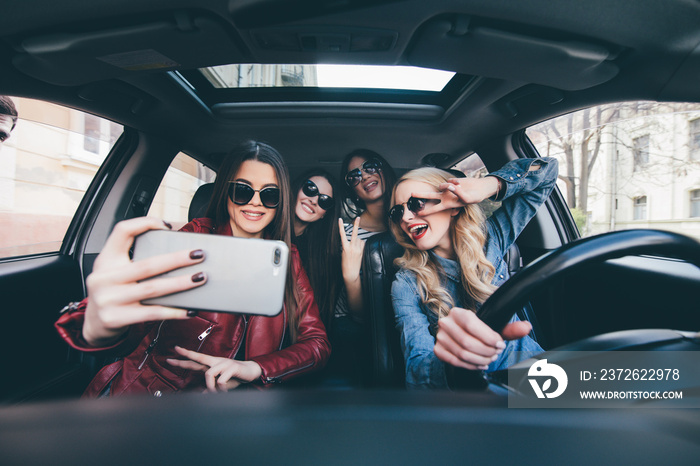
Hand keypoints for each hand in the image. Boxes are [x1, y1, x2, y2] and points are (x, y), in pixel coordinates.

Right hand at [82, 217, 206, 346]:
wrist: (94, 324)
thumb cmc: (113, 292)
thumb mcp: (115, 270)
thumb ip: (136, 258)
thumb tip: (177, 250)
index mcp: (105, 259)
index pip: (122, 231)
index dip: (145, 224)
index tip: (167, 226)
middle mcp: (104, 278)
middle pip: (147, 265)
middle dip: (177, 259)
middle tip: (198, 255)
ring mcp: (109, 299)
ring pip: (153, 289)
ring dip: (181, 283)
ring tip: (200, 278)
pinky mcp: (116, 318)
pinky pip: (152, 313)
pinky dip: (174, 311)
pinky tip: (189, 309)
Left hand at [167, 346, 262, 391]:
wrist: (251, 371)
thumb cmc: (235, 376)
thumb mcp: (221, 384)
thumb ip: (211, 387)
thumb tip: (201, 394)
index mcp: (212, 364)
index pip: (196, 359)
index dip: (185, 355)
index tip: (175, 350)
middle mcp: (216, 362)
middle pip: (199, 358)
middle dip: (185, 357)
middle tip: (171, 360)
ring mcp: (224, 363)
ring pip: (209, 374)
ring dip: (211, 386)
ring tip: (216, 391)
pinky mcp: (232, 367)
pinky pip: (221, 381)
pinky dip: (221, 389)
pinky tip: (225, 390)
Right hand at [338, 216, 364, 282]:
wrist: (351, 272)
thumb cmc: (345, 263)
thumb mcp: (344, 253)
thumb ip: (348, 245)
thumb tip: (356, 239)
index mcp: (345, 247)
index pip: (342, 235)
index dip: (341, 227)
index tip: (340, 219)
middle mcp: (352, 247)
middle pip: (354, 234)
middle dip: (356, 225)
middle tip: (358, 217)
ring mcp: (358, 249)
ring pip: (359, 239)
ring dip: (357, 241)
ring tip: (355, 249)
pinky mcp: (362, 251)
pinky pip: (362, 243)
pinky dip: (361, 244)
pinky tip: (358, 249)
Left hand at [411, 177, 500, 215]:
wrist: (479, 188)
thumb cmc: (474, 197)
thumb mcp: (467, 199)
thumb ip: (458, 193)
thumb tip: (450, 186)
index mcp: (448, 204)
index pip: (434, 208)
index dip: (426, 212)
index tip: (417, 214)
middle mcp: (445, 197)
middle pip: (430, 196)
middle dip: (421, 195)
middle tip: (411, 194)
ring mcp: (447, 189)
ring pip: (442, 185)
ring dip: (448, 186)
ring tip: (458, 187)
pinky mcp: (451, 181)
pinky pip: (451, 180)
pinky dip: (457, 182)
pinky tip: (462, 184)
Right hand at [434, 307, 530, 369]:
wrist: (462, 333)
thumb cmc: (479, 330)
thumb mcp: (494, 326)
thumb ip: (510, 328)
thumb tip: (527, 327)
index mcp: (458, 312)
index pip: (472, 326)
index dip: (489, 338)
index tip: (500, 344)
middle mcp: (445, 323)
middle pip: (468, 342)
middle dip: (486, 351)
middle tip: (496, 353)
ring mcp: (440, 337)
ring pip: (462, 354)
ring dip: (480, 360)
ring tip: (490, 359)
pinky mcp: (438, 350)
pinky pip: (455, 362)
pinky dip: (471, 365)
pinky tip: (480, 364)